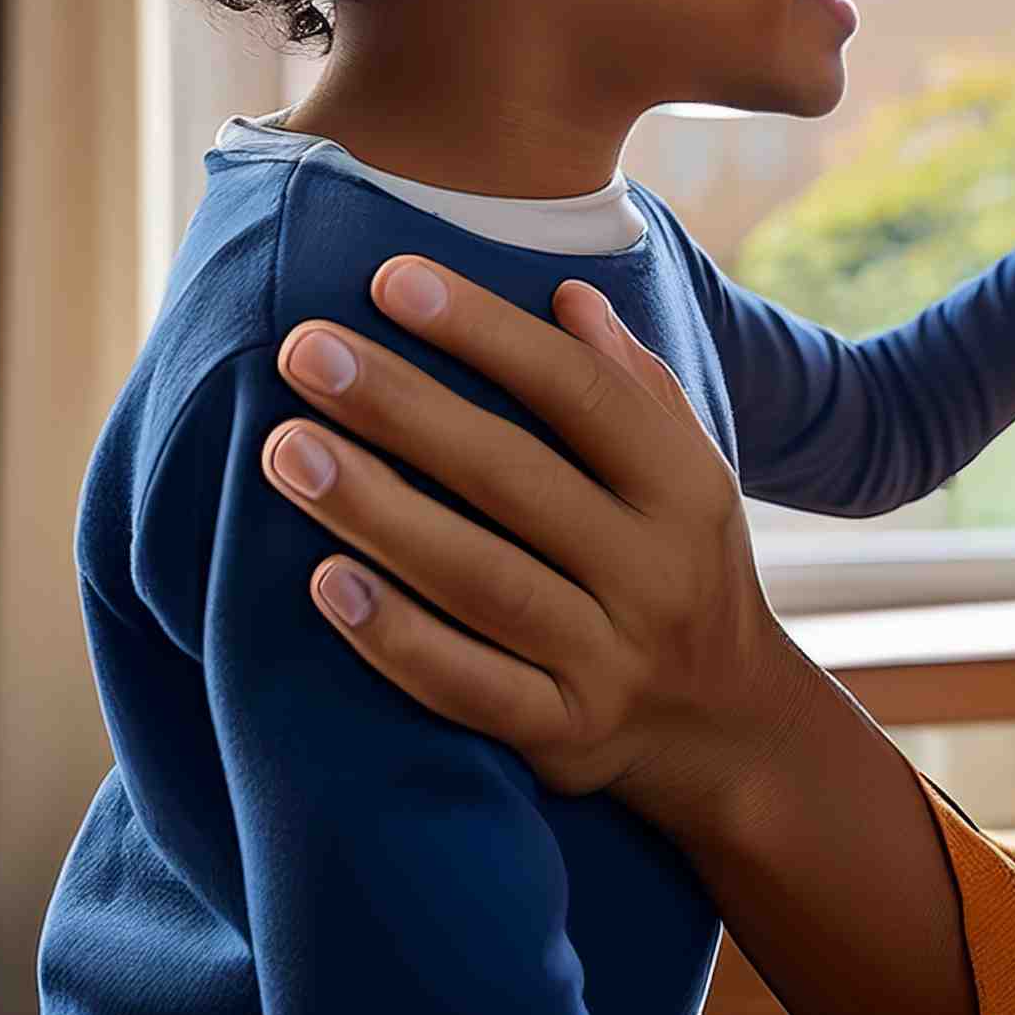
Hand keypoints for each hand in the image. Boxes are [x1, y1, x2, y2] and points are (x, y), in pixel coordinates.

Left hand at [262, 259, 807, 829]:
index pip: (582, 393)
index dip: (487, 333)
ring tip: (287, 450)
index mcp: (684, 487)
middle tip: (305, 350)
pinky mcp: (564, 735)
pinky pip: (471, 688)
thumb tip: (567, 295)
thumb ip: (631, 387)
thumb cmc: (680, 564)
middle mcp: (655, 570)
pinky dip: (397, 639)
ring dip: (379, 512)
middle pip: (517, 479)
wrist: (727, 725)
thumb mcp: (687, 472)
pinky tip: (323, 583)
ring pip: (483, 581)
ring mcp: (611, 658)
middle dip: (405, 408)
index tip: (391, 279)